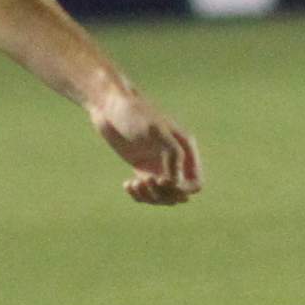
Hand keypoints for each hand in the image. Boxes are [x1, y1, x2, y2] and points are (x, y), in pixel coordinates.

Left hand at [90, 87, 201, 206]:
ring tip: (134, 184)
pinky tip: (127, 185)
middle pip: (179, 194)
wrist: (110, 107)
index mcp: (185, 149)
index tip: (160, 180)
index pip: (195, 183)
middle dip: (163, 195)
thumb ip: (173, 153)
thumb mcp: (156, 130)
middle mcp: (175, 160)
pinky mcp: (143, 169)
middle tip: (145, 181)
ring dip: (150, 197)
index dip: (181, 189)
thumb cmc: (134, 113)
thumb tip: (178, 182)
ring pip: (163, 197)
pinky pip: (148, 193)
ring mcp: (159, 166)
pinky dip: (139, 195)